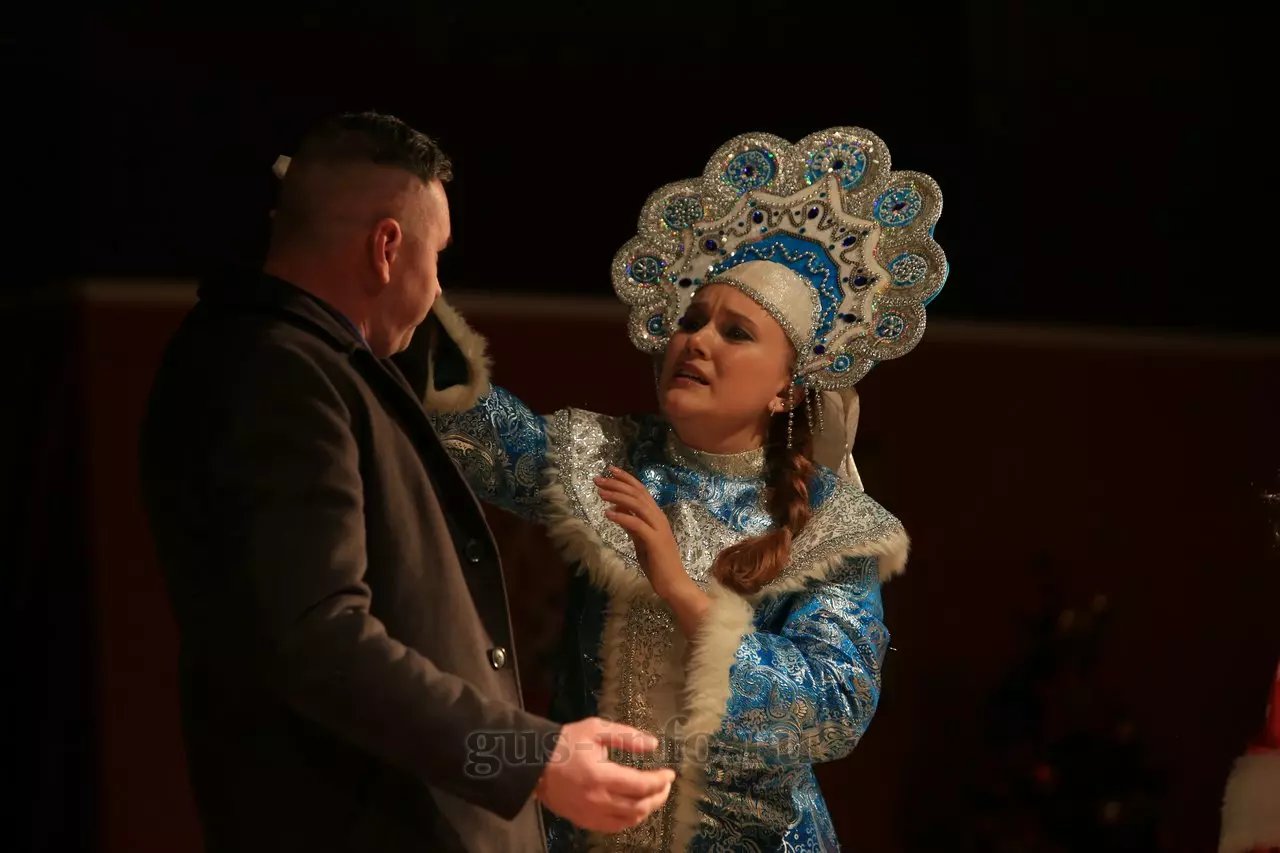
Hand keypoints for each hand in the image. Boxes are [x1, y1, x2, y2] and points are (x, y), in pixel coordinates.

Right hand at [536, 717, 674, 831]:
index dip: (660, 781)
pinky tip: (634, 808)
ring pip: (629, 820)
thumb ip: (626, 736)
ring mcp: (590, 814)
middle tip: (665, 785)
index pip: (641, 785)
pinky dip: (629, 819)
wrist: (534, 762)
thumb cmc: (566, 742)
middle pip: (639, 806)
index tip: (670, 774)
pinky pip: (613, 827)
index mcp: (601, 776)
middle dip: (658, 796)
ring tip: (653, 795)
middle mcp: (597, 800)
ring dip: (646, 809)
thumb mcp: (596, 729)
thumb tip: (653, 745)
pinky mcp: (583, 820)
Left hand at [595, 467, 683, 596]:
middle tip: (598, 479)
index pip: (641, 491)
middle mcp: (658, 518)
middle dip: (617, 484)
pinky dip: (622, 517)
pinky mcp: (655, 541)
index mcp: (656, 516)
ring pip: (637, 505)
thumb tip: (617, 509)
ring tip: (600, 493)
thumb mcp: (640, 540)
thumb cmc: (658, 563)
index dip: (626, 479)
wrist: (673, 583)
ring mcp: (658, 528)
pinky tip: (608, 514)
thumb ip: (631, 524)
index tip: (610, 470)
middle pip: (637, 494)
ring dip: (617, 497)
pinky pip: (636, 525)